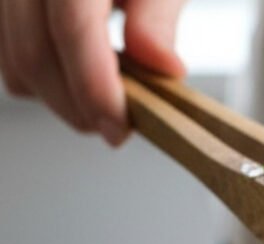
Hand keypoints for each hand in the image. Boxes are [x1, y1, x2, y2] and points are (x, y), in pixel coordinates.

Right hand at [0, 0, 185, 145]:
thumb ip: (158, 18)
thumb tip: (163, 67)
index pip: (72, 26)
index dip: (95, 87)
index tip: (120, 127)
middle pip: (34, 52)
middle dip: (77, 105)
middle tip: (117, 126)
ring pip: (13, 61)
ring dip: (59, 97)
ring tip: (106, 98)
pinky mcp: (1, 7)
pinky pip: (6, 53)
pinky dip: (41, 77)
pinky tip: (78, 75)